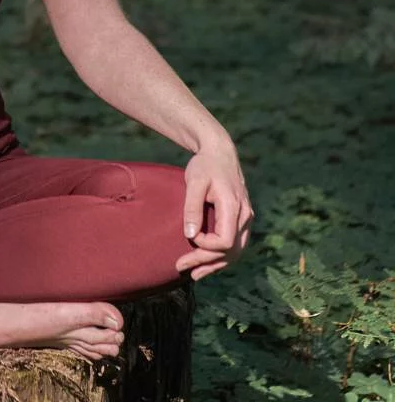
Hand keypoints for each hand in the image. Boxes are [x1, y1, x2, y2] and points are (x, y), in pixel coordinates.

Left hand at [175, 143, 252, 282]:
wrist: (220, 152)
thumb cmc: (205, 165)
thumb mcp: (194, 182)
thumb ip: (192, 208)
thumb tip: (191, 235)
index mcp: (234, 207)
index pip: (225, 242)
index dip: (206, 246)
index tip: (189, 236)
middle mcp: (245, 216)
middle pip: (231, 251)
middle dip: (206, 262)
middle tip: (180, 267)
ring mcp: (247, 218)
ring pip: (236, 251)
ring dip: (215, 264)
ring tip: (194, 274)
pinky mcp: (243, 219)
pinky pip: (236, 243)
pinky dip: (223, 255)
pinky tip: (208, 262)